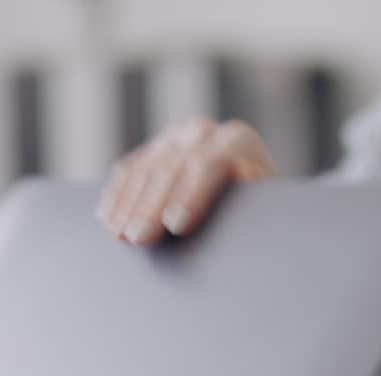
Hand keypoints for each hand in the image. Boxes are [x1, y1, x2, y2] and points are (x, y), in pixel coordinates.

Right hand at [98, 116, 274, 246]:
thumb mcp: (271, 206)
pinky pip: (129, 169)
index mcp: (238, 141)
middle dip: (152, 206)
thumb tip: (246, 183)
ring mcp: (175, 138)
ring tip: (120, 236)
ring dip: (129, 204)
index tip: (176, 226)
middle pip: (171, 166)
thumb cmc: (263, 211)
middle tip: (139, 238)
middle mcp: (204, 132)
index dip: (190, 195)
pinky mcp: (153, 150)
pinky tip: (109, 219)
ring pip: (145, 168)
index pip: (208, 162)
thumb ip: (259, 195)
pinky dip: (118, 196)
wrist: (250, 196)